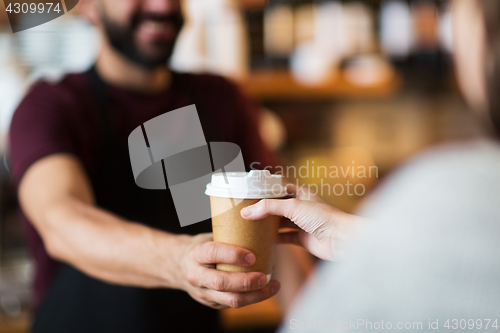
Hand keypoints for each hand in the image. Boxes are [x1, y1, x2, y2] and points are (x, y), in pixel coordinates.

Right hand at [178, 233, 279, 308]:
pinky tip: (265, 290)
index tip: (252, 256)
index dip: (233, 255)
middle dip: (246, 281)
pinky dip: (253, 298)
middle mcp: (196, 275)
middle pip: (222, 282)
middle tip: (265, 276)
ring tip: (272, 286)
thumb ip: (229, 238)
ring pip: (230, 300)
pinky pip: (234, 304)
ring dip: (255, 295)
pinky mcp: (211, 303)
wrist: (178, 266)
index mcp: (195, 254)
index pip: (213, 253)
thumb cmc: (201, 247)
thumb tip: (260, 230)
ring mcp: (203, 292)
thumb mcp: (209, 238)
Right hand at [240, 184, 366, 260]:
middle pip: (277, 207)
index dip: (265, 190)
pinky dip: (274, 240)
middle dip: (263, 209)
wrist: (341, 239)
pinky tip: (262, 241)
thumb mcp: (293, 207)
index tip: (249, 193)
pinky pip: (284, 238)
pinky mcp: (302, 239)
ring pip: (280, 223)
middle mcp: (301, 208)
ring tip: (250, 225)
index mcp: (301, 194)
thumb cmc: (324, 218)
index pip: (279, 188)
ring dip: (267, 225)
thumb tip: (246, 212)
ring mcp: (301, 224)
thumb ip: (269, 208)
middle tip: (245, 211)